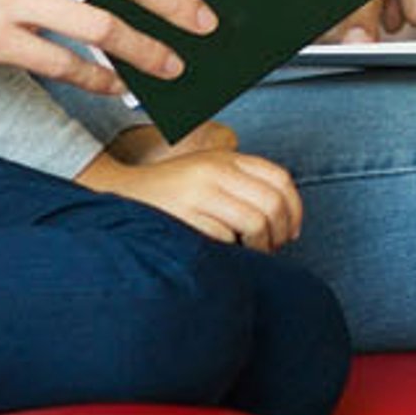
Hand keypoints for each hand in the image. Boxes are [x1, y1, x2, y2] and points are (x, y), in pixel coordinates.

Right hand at [78, 122, 304, 248]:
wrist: (120, 194)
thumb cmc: (170, 192)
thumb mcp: (208, 172)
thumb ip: (242, 182)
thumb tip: (285, 217)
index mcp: (225, 158)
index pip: (279, 178)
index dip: (294, 209)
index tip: (291, 231)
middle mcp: (215, 171)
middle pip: (272, 203)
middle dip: (280, 232)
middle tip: (273, 248)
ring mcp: (199, 194)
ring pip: (255, 222)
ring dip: (260, 246)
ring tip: (251, 254)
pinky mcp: (184, 217)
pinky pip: (226, 239)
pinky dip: (233, 252)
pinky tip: (226, 256)